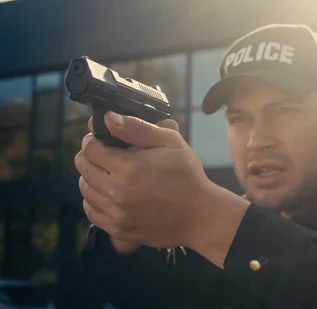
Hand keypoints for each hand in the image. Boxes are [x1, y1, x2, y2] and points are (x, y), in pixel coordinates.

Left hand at [76, 112, 248, 265]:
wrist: (200, 216)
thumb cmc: (188, 176)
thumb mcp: (171, 143)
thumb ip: (138, 128)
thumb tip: (108, 118)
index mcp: (128, 167)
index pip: (91, 149)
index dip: (93, 140)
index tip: (101, 138)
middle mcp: (117, 192)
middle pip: (83, 168)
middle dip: (89, 156)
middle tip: (102, 154)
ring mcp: (116, 213)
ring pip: (85, 190)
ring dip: (91, 178)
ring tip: (106, 173)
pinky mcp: (118, 230)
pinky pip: (91, 212)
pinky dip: (94, 200)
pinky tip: (108, 194)